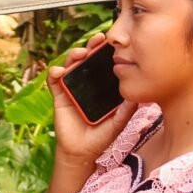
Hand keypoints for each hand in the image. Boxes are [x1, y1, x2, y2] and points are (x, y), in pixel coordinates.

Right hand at [48, 35, 137, 169]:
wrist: (82, 152)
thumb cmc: (101, 137)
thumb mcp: (119, 122)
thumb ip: (128, 108)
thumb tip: (138, 93)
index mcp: (101, 86)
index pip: (104, 64)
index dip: (107, 52)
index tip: (114, 43)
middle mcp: (86, 83)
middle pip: (88, 59)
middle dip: (91, 46)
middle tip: (98, 40)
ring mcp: (72, 88)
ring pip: (71, 65)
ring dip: (74, 55)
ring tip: (80, 54)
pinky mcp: (59, 96)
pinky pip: (54, 81)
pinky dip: (54, 72)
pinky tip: (59, 71)